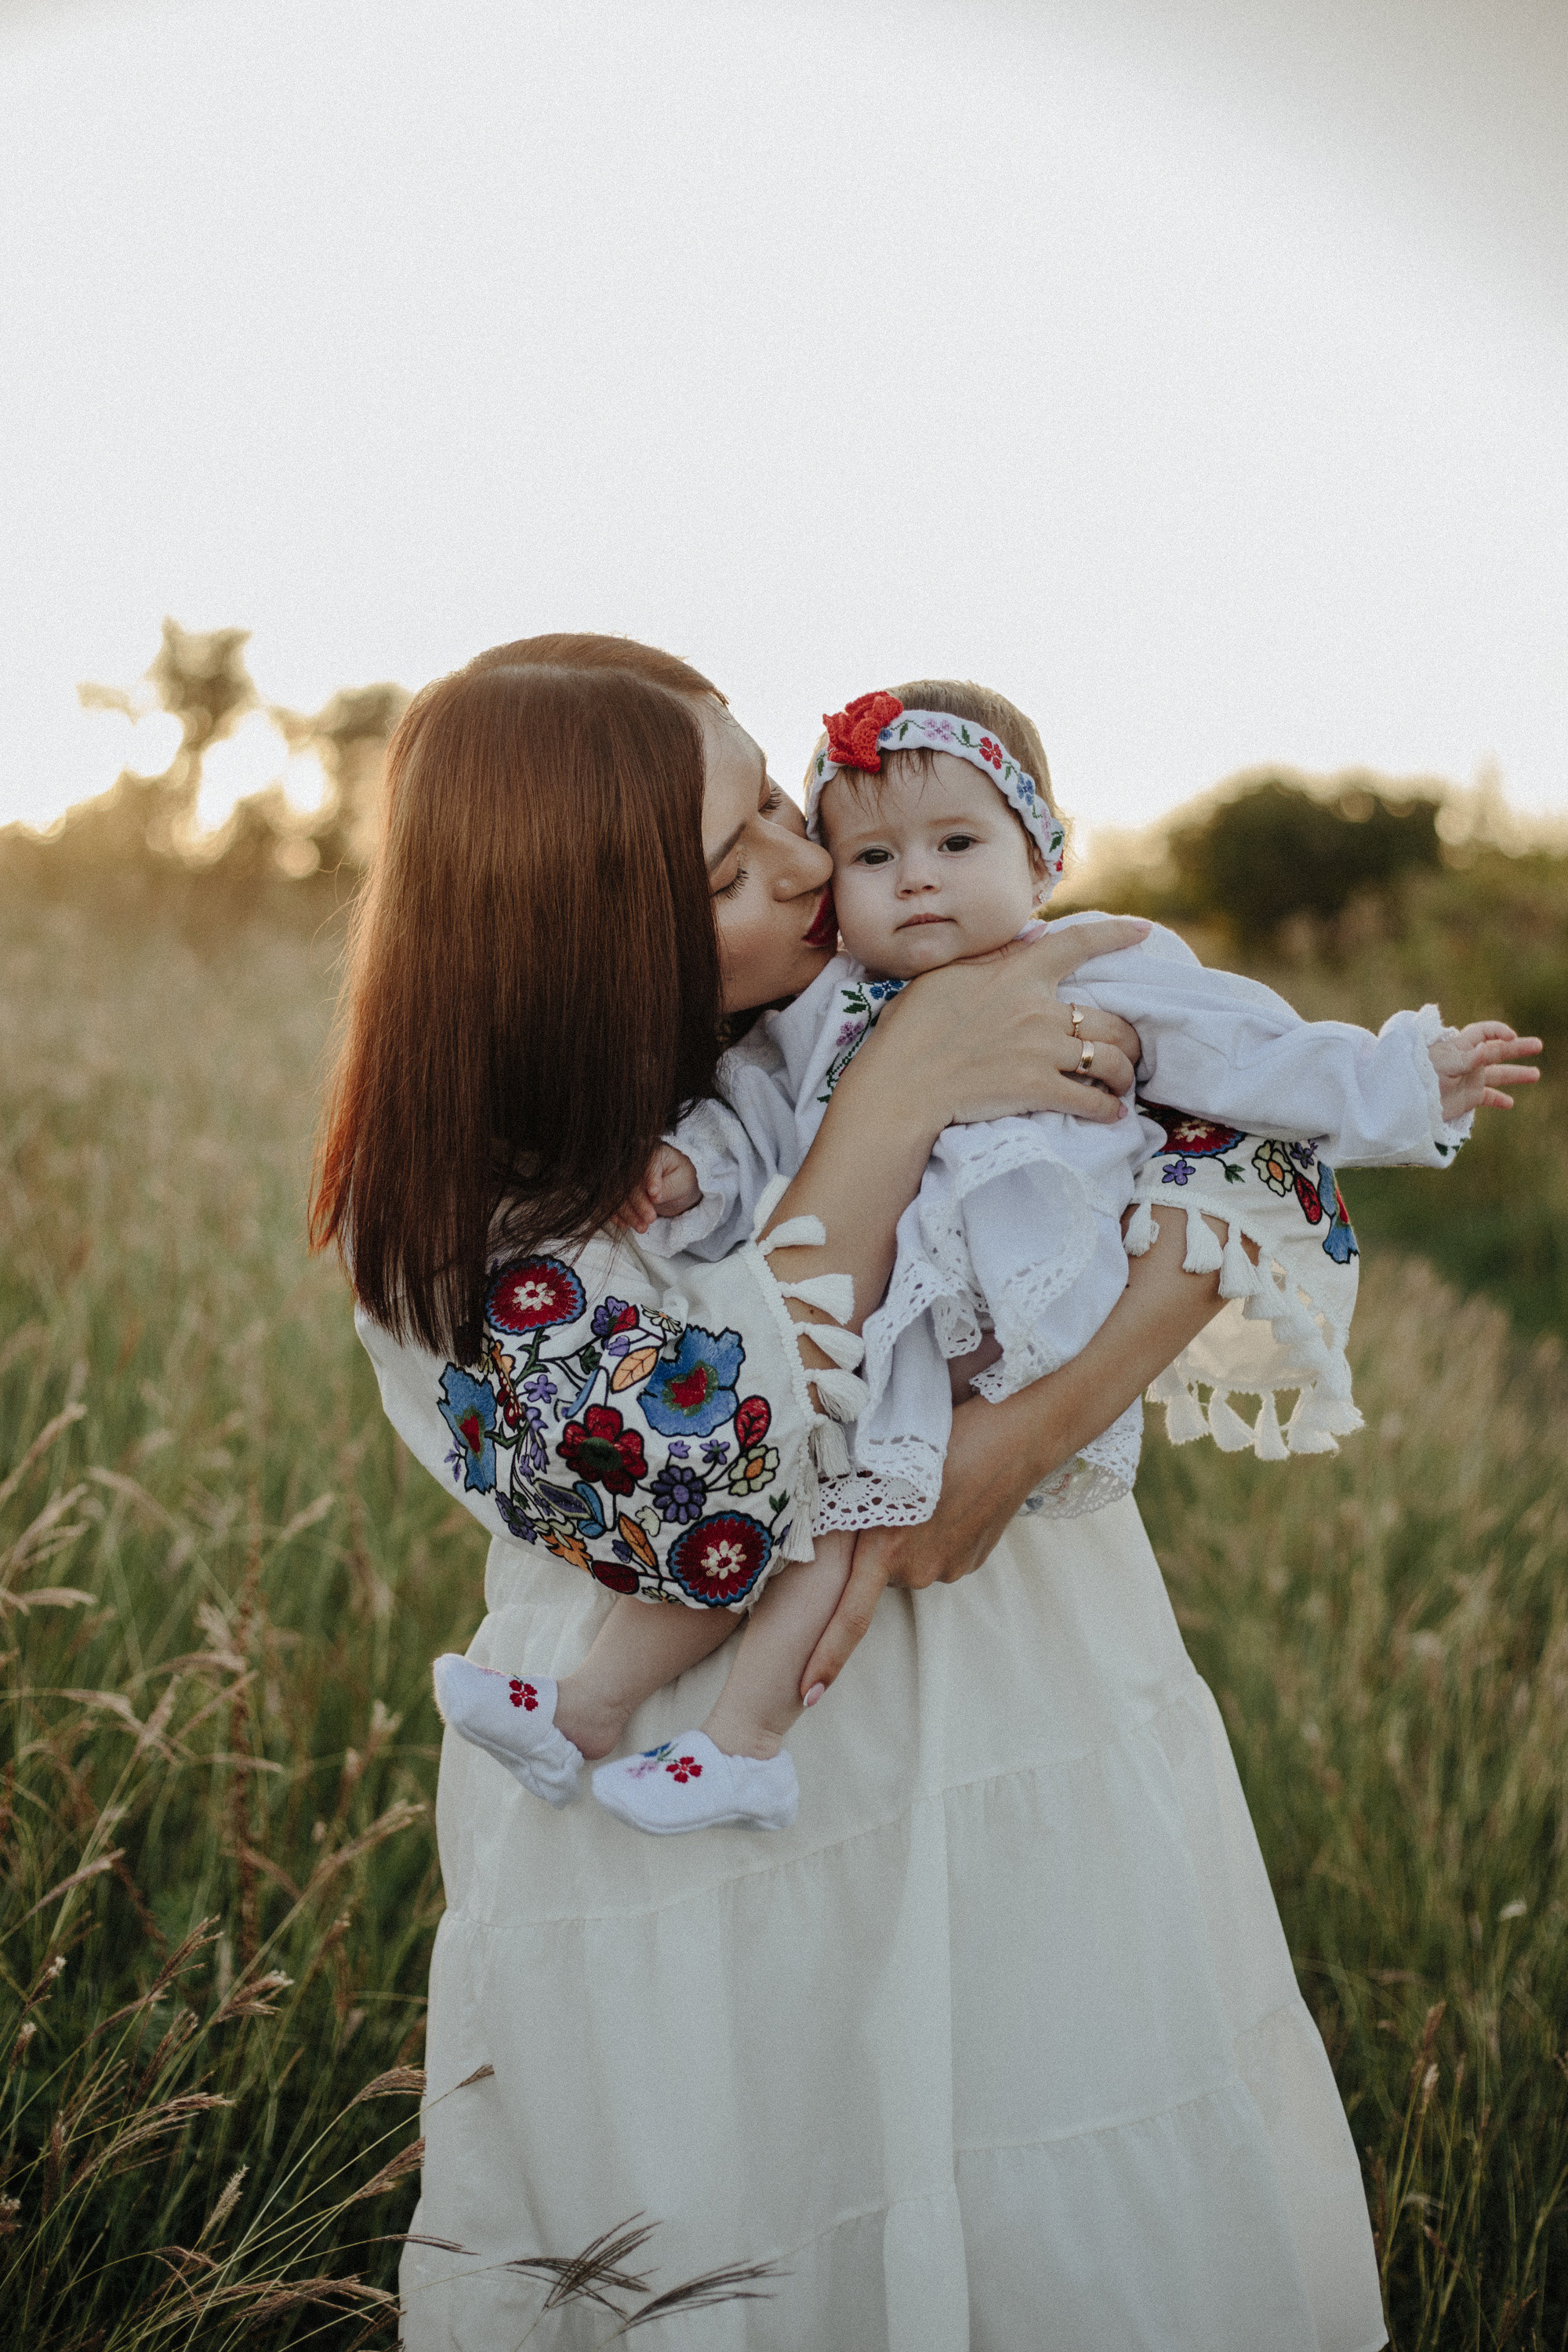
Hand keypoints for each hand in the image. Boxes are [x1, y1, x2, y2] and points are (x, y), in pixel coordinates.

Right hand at [613, 1144, 701, 1234]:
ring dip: (628, 1213)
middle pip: (629, 1180)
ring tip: (642, 1227)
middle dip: (638, 1203)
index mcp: (652, 1152)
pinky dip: (616, 1215)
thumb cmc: (681, 1178)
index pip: (647, 1164)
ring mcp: (622, 1174)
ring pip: (617, 1193)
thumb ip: (670, 1186)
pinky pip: (610, 1201)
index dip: (650, 1180)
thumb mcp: (683, 1181)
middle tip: (650, 1218)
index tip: (655, 1195)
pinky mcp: (617, 1189)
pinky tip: (625, 1224)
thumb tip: (654, 1195)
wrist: (674, 1184)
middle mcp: (633, 1161)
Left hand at [797, 1199, 1231, 1697]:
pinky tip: (952, 1494)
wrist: (1022, 1432)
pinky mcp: (972, 1562)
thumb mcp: (886, 1462)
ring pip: (907, 1561)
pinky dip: (934, 1532)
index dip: (825, 1658)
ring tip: (926, 1485)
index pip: (850, 1616)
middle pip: (874, 1571)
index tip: (805, 1696)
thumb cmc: (949, 1432)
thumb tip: (824, 1523)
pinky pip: (937, 1554)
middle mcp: (916, 1568)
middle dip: (873, 1544)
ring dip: (906, 1532)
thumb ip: (854, 1501)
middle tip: (889, 1493)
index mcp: (887, 1544)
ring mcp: (949, 1569)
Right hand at [862, 915, 1148, 1128]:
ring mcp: (1042, 1052)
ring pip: (1111, 1060)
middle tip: (1131, 1050)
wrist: (900, 1087)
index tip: (1143, 932)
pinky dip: (1109, 1109)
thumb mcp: (943, 977)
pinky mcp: (1038, 1090)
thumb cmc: (910, 1031)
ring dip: (1124, 1074)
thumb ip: (991, 958)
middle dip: (1130, 1037)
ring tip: (1123, 1083)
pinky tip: (1112, 1114)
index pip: (1076, 944)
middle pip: (1110, 1019)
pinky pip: (1093, 1101)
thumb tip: (1029, 939)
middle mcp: (1038, 1011)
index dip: (1116, 935)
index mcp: (1016, 976)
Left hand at [1429, 1021, 1541, 1119]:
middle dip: (1518, 1048)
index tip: (1510, 1038)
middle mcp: (1468, 1061)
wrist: (1405, 1100)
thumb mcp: (1446, 1064)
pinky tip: (1510, 1103)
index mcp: (1460, 1047)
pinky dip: (1499, 1099)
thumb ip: (1468, 1058)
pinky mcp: (1467, 1098)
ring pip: (1498, 1075)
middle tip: (1538, 1045)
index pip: (1483, 1032)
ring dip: (1516, 1074)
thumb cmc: (1420, 1075)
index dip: (1498, 1032)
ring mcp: (1468, 1080)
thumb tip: (1488, 1048)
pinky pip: (1487, 1097)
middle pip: (1498, 1051)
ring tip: (1536, 1074)